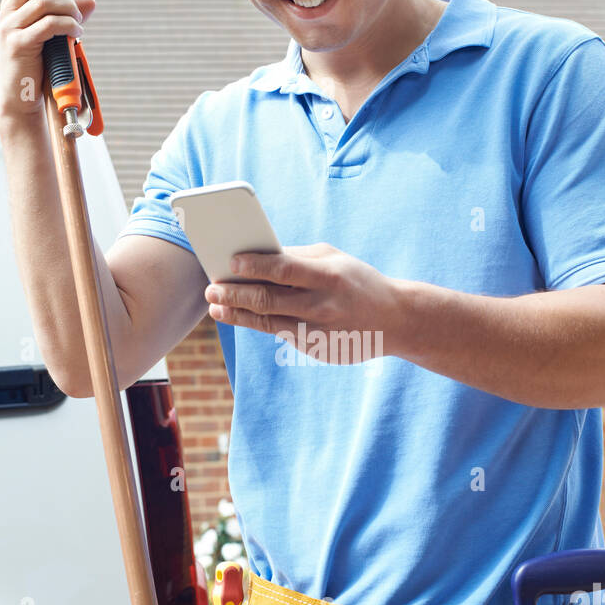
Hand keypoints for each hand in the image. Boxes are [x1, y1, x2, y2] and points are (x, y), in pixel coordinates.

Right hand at [0, 0, 96, 122]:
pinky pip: (49, 25)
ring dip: (69, 8)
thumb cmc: (35, 68)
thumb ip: (68, 16)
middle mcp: (7, 13)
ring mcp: (11, 29)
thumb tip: (90, 0)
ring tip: (78, 23)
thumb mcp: (52, 38)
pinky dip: (68, 26)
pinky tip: (77, 34)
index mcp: (12, 7)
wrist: (19, 101)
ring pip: (44, 1)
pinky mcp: (20, 45)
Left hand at [203, 243, 398, 363]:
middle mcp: (322, 304)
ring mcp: (318, 330)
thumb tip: (257, 256)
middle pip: (269, 298)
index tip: (229, 262)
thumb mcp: (335, 260)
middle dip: (235, 293)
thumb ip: (298, 257)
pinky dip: (255, 322)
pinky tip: (237, 315)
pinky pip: (279, 333)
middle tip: (211, 288)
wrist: (394, 320)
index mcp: (328, 275)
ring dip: (237, 312)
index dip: (254, 266)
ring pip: (267, 321)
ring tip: (216, 305)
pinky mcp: (316, 348)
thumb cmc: (357, 281)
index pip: (284, 269)